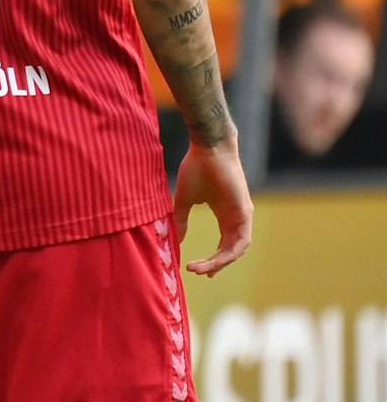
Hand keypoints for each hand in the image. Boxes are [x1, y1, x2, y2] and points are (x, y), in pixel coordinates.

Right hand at [175, 138, 251, 275]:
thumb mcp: (185, 199)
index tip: (198, 268)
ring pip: (236, 248)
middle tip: (197, 272)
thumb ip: (182, 219)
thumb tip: (177, 239)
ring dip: (220, 262)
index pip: (224, 244)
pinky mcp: (245, 211)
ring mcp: (243, 215)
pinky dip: (230, 253)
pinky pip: (241, 240)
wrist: (208, 148)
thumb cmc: (196, 168)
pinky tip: (217, 259)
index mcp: (224, 214)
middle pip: (229, 250)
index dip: (213, 259)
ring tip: (203, 269)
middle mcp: (236, 217)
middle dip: (214, 264)